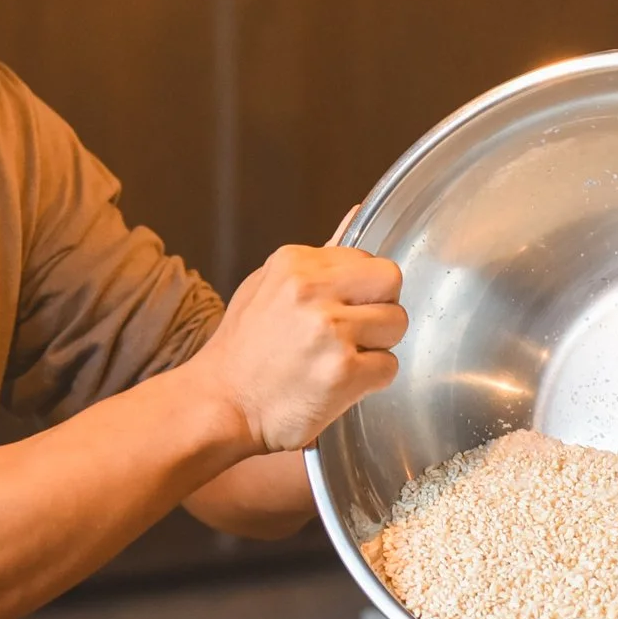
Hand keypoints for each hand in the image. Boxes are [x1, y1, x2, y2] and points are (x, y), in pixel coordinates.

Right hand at [189, 245, 405, 453]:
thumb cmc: (244, 350)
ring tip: (338, 360)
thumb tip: (357, 213)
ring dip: (377, 347)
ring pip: (396, 324)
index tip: (336, 311)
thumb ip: (318, 257)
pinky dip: (370, 381)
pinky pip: (389, 367)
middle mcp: (311, 290)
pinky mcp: (343, 371)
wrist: (221, 405)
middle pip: (390, 281)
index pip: (366, 259)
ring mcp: (329, 330)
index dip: (359, 290)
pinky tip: (337, 384)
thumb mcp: (268, 286)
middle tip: (352, 333)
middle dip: (380, 307)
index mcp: (294, 263)